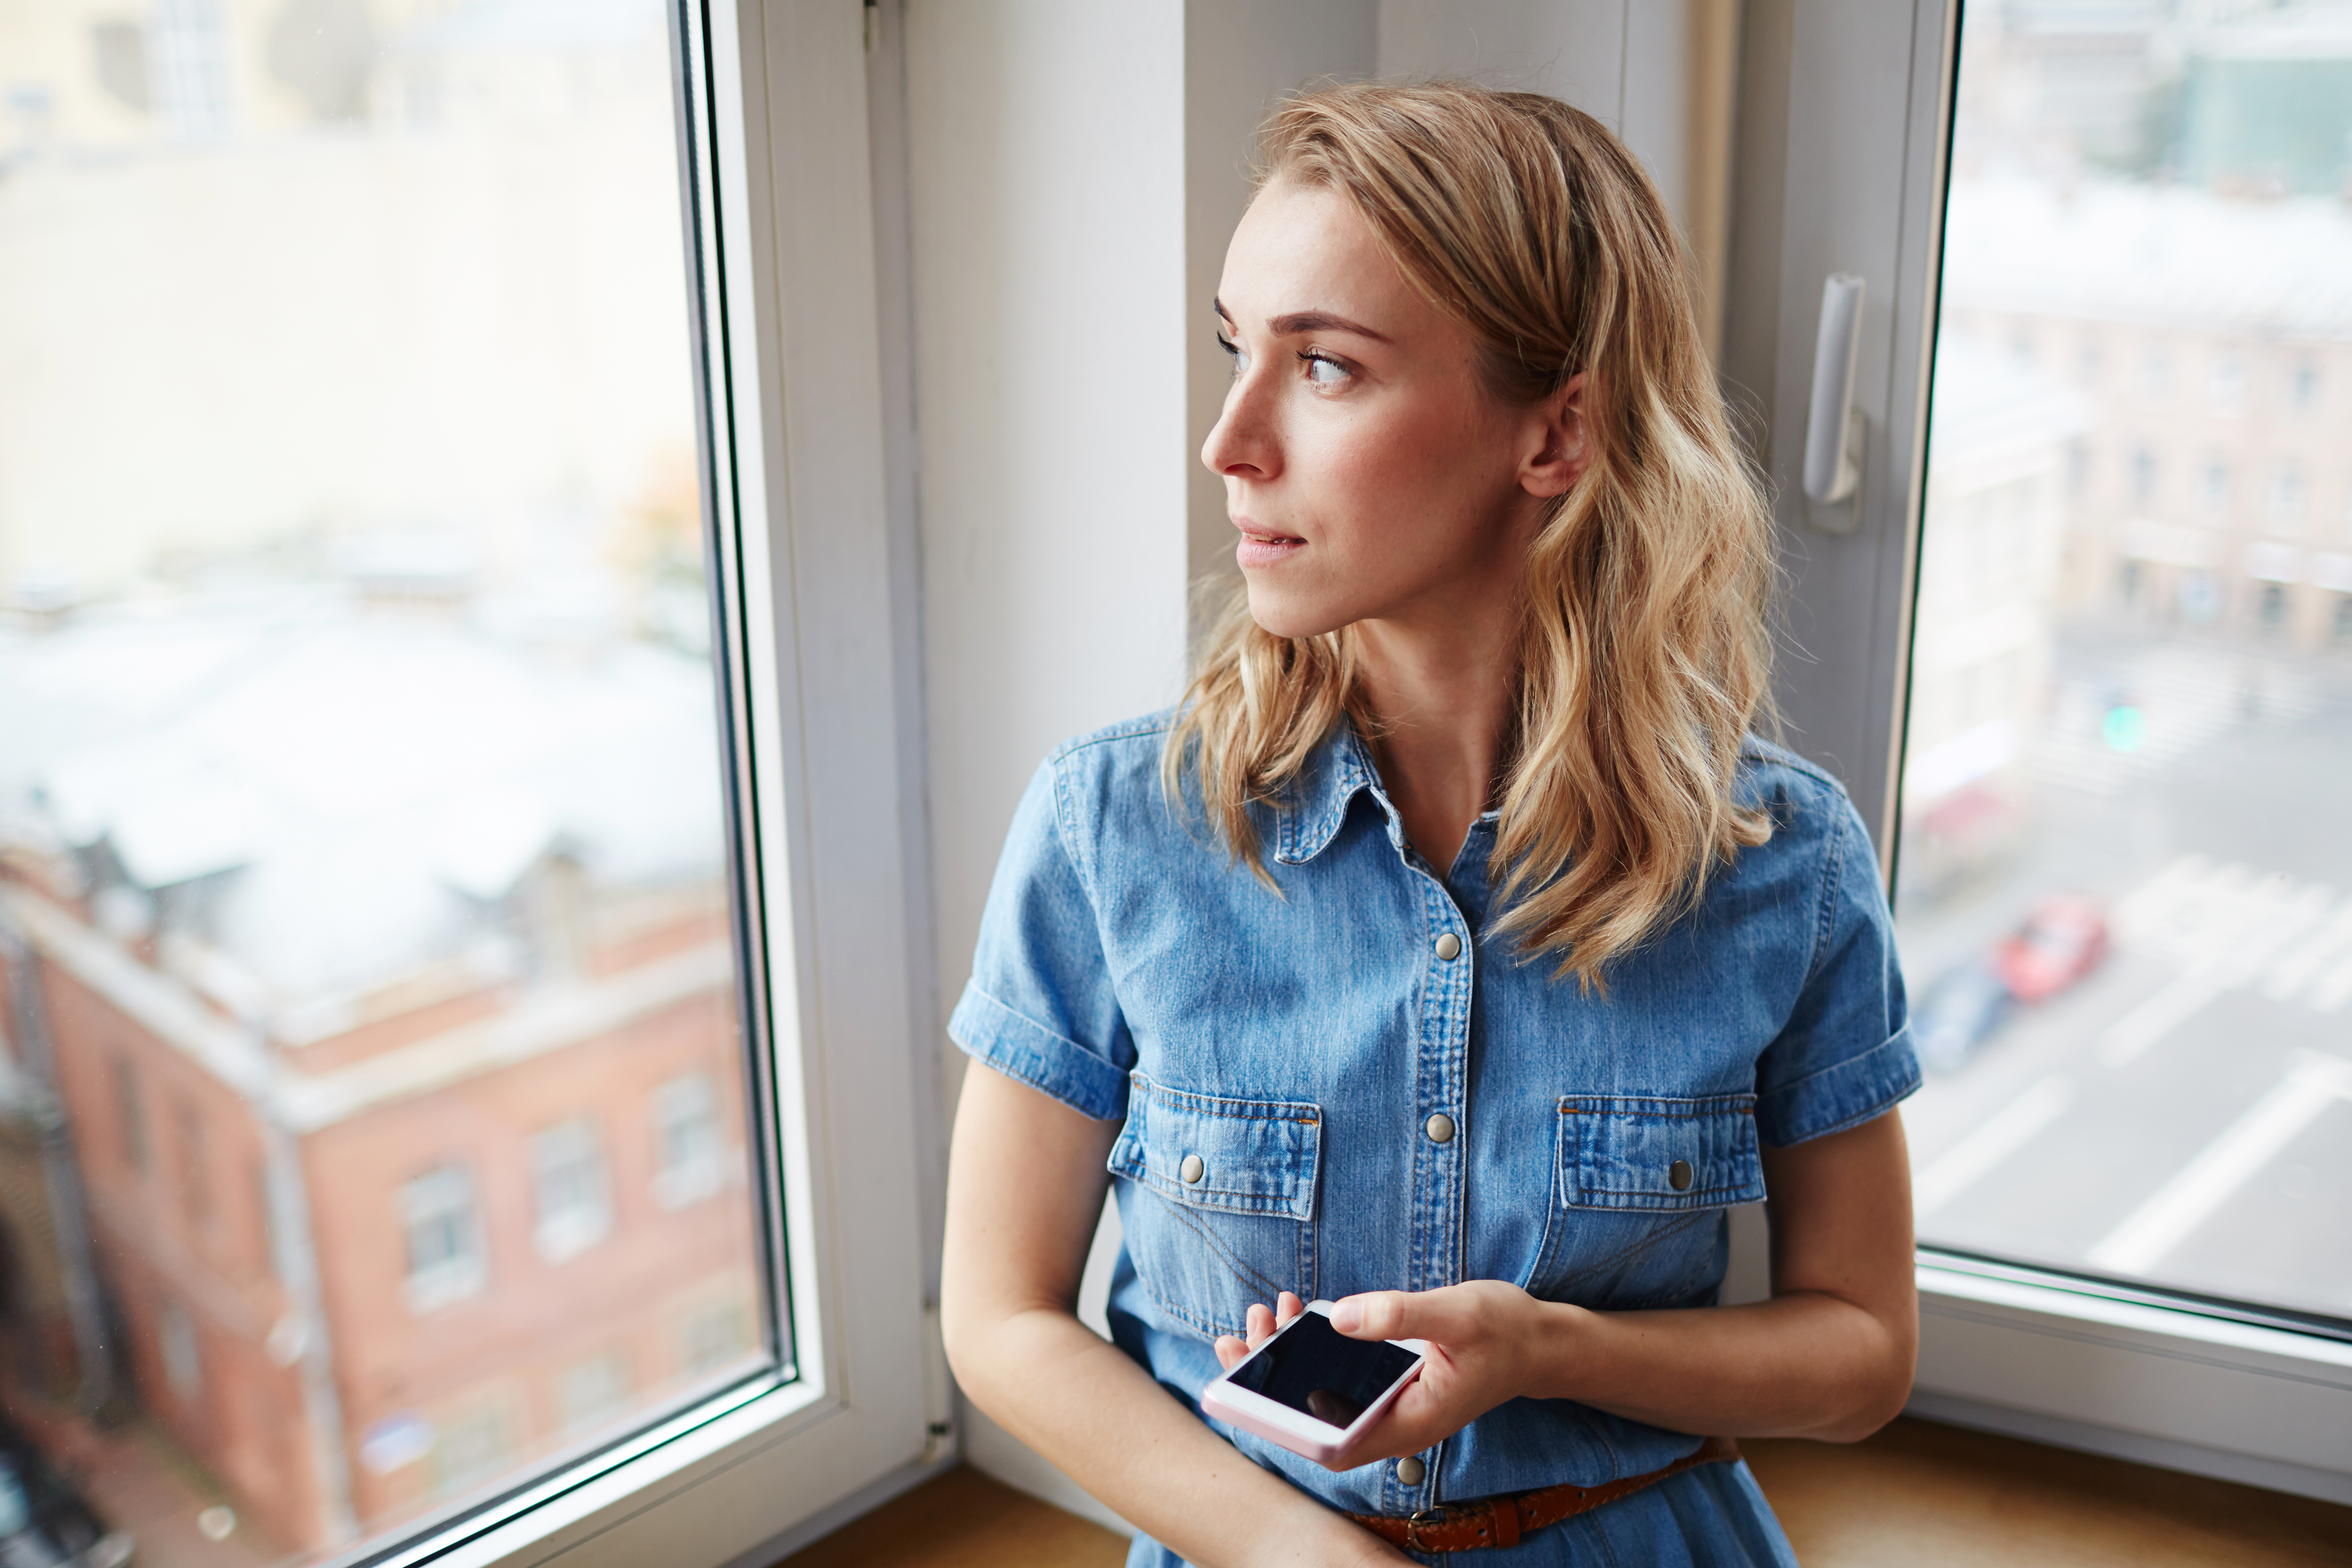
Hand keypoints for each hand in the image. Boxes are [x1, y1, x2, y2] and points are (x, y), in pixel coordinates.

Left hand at [1213, 1282, 1570, 1470]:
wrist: (1536, 1342)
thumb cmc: (1504, 1331)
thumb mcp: (1458, 1315)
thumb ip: (1402, 1315)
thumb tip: (1341, 1317)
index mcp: (1410, 1422)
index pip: (1336, 1443)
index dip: (1287, 1422)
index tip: (1250, 1387)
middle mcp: (1393, 1420)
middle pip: (1317, 1419)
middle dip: (1272, 1383)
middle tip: (1238, 1339)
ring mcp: (1388, 1401)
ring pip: (1323, 1394)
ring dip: (1287, 1360)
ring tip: (1262, 1316)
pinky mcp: (1386, 1379)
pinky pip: (1338, 1372)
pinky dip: (1311, 1344)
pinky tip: (1295, 1310)